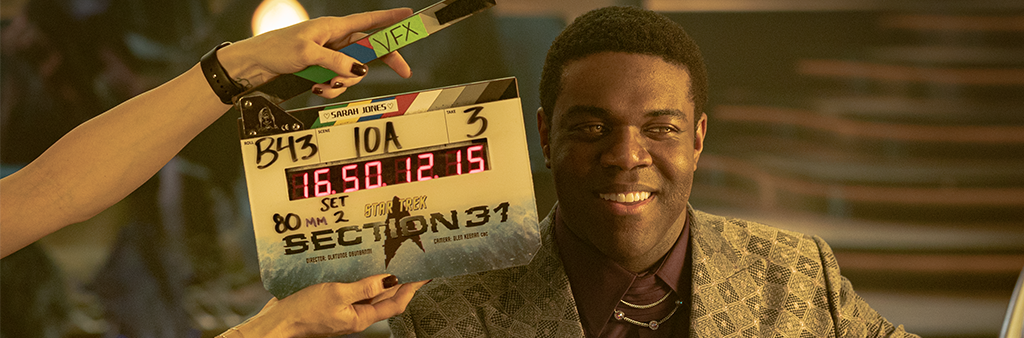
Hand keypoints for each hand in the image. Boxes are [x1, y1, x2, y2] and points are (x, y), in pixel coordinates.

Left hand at [218, 8, 414, 98]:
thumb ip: (336, 61)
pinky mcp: (321, 71)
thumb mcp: (307, 53)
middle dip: (377, 64)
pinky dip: (331, 88)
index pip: (369, 22)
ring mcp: (328, 57)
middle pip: (368, 51)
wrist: (253, 65)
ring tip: (323, 83)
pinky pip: (338, 82)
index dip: (390, 20)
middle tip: (403, 71)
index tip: (409, 18)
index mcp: (332, 27)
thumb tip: (359, 68)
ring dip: (343, 82)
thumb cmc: (274, 49)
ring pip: (353, 72)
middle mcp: (333, 40)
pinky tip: (316, 87)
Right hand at [234, 274, 426, 336]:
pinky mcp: (331, 298)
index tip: (426, 273)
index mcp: (361, 316)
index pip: (396, 303)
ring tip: (392, 254)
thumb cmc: (304, 313)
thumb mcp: (337, 295)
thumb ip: (364, 287)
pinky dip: (360, 273)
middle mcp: (355, 312)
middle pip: (386, 295)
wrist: (276, 323)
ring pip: (369, 288)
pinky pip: (352, 285)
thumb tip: (391, 279)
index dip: (412, 288)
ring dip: (381, 273)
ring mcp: (344, 306)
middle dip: (401, 278)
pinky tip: (361, 259)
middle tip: (413, 258)